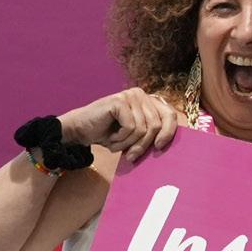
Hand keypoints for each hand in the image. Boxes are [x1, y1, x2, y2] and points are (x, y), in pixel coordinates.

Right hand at [58, 87, 182, 164]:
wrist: (81, 131)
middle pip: (157, 125)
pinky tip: (111, 135)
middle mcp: (142, 94)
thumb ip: (151, 134)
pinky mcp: (120, 101)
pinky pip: (130, 127)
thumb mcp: (135, 136)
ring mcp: (130, 95)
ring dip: (128, 142)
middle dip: (143, 144)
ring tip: (116, 142)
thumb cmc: (109, 134)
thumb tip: (167, 144)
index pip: (170, 115)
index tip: (159, 147)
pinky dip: (120, 138)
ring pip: (143, 128)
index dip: (169, 133)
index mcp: (149, 101)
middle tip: (131, 156)